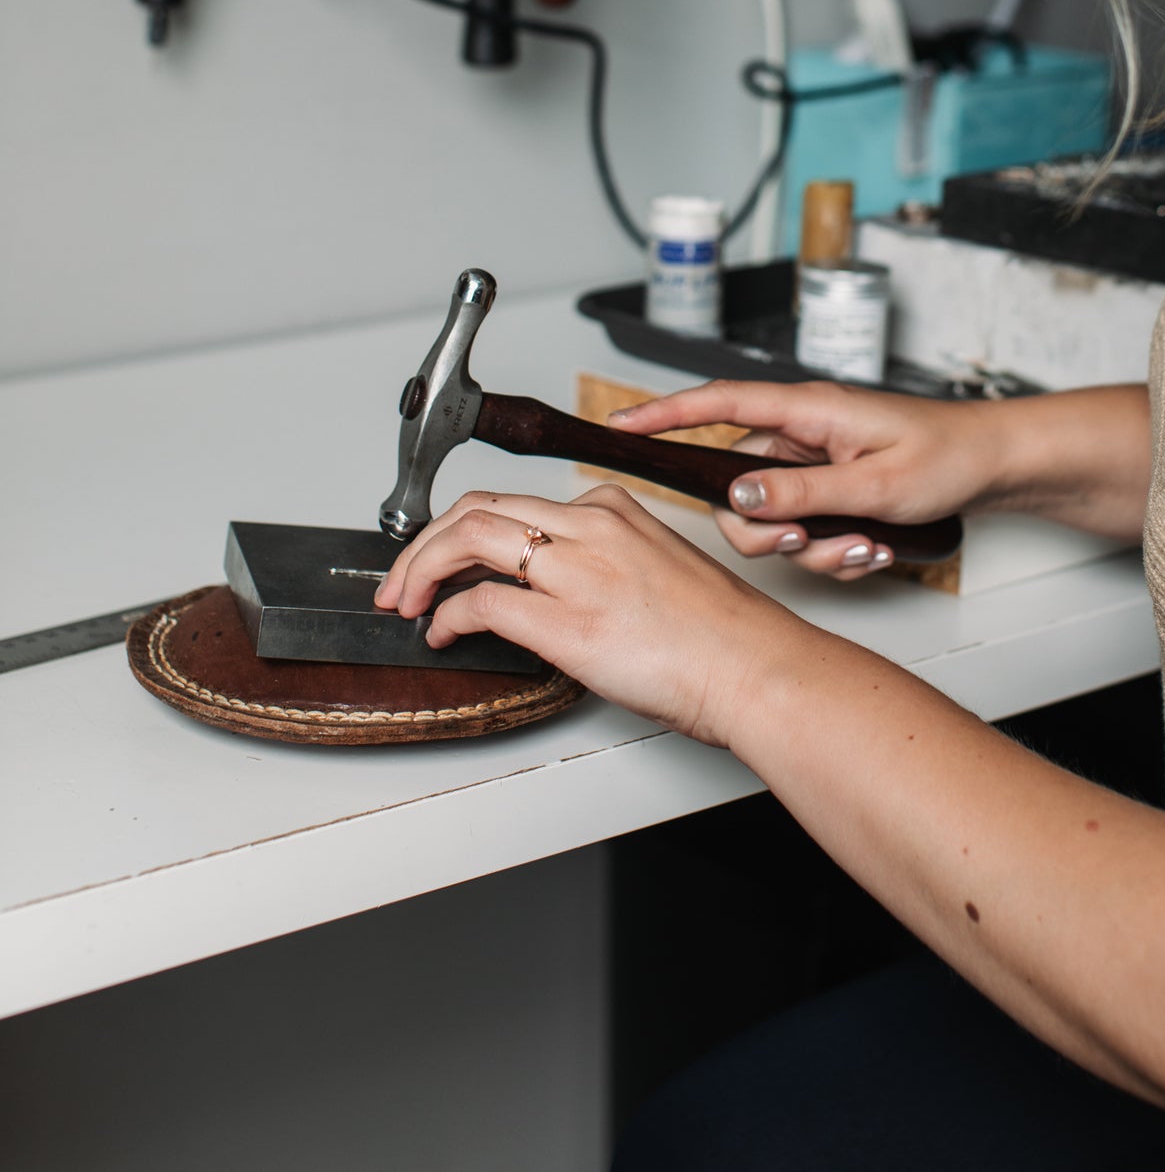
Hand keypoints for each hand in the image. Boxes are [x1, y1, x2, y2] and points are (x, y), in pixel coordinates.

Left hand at [372, 483, 797, 744]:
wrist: (755, 667)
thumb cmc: (721, 635)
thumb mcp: (656, 570)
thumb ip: (600, 566)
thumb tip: (547, 591)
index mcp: (612, 509)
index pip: (515, 504)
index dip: (462, 530)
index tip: (444, 557)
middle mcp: (591, 526)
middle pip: (478, 509)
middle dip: (424, 542)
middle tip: (402, 579)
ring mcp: (578, 570)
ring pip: (469, 538)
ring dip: (421, 569)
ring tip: (407, 601)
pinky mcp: (568, 621)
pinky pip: (482, 602)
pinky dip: (449, 616)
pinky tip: (444, 634)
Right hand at [607, 381, 1008, 578]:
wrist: (994, 466)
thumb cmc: (946, 457)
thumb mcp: (874, 484)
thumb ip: (801, 491)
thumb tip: (737, 498)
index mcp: (807, 410)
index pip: (718, 402)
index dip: (663, 414)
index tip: (618, 426)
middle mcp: (802, 432)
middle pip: (738, 485)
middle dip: (770, 530)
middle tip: (810, 544)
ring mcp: (815, 462)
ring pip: (773, 517)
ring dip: (813, 547)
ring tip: (865, 549)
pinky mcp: (830, 488)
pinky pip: (804, 528)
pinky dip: (834, 548)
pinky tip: (874, 551)